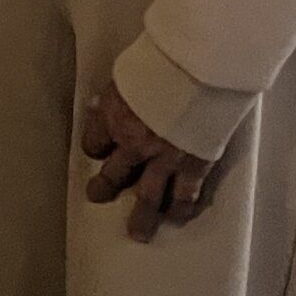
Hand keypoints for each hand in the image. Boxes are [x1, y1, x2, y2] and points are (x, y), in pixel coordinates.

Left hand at [81, 80, 211, 242]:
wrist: (201, 69)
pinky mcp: (194, 165)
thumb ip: (114, 94)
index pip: (94, 142)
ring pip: (148, 197)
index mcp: (114, 117)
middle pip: (114, 174)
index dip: (96, 146)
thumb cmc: (165, 61)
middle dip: (104, 187)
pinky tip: (178, 218)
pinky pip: (185, 195)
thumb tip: (96, 103)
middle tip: (97, 196)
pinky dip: (181, 209)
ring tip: (137, 233)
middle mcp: (134, 143)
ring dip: (141, 217)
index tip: (98, 149)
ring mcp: (164, 159)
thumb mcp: (129, 71)